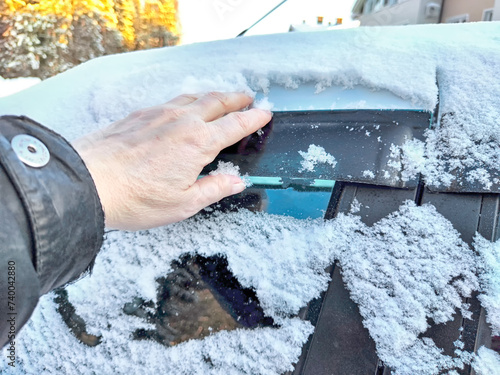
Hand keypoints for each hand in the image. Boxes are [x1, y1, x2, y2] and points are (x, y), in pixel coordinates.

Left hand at [73, 92, 271, 229]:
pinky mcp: (139, 115)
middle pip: (217, 102)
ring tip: (221, 98)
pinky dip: (187, 100)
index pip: (235, 125)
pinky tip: (183, 107)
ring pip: (194, 97)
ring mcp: (159, 114)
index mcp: (198, 143)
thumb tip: (235, 182)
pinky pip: (171, 100)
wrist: (88, 182)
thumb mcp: (184, 204)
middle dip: (237, 99)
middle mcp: (182, 121)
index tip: (265, 113)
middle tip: (249, 98)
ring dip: (213, 96)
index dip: (254, 118)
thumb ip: (214, 189)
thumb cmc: (135, 198)